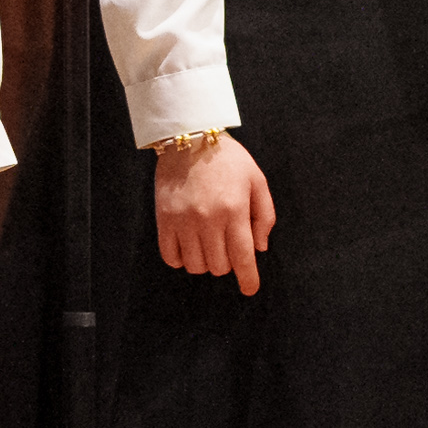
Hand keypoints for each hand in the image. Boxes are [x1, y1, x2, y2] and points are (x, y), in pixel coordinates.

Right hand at [156, 134, 275, 295]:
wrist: (189, 138)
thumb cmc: (228, 159)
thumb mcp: (257, 180)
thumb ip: (264, 216)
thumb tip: (259, 248)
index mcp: (234, 210)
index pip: (242, 257)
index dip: (248, 278)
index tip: (250, 289)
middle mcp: (208, 219)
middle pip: (218, 266)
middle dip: (227, 262)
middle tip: (227, 245)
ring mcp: (183, 221)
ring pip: (195, 265)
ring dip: (205, 262)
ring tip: (208, 244)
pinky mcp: (163, 220)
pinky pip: (170, 256)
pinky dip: (181, 259)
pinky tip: (188, 247)